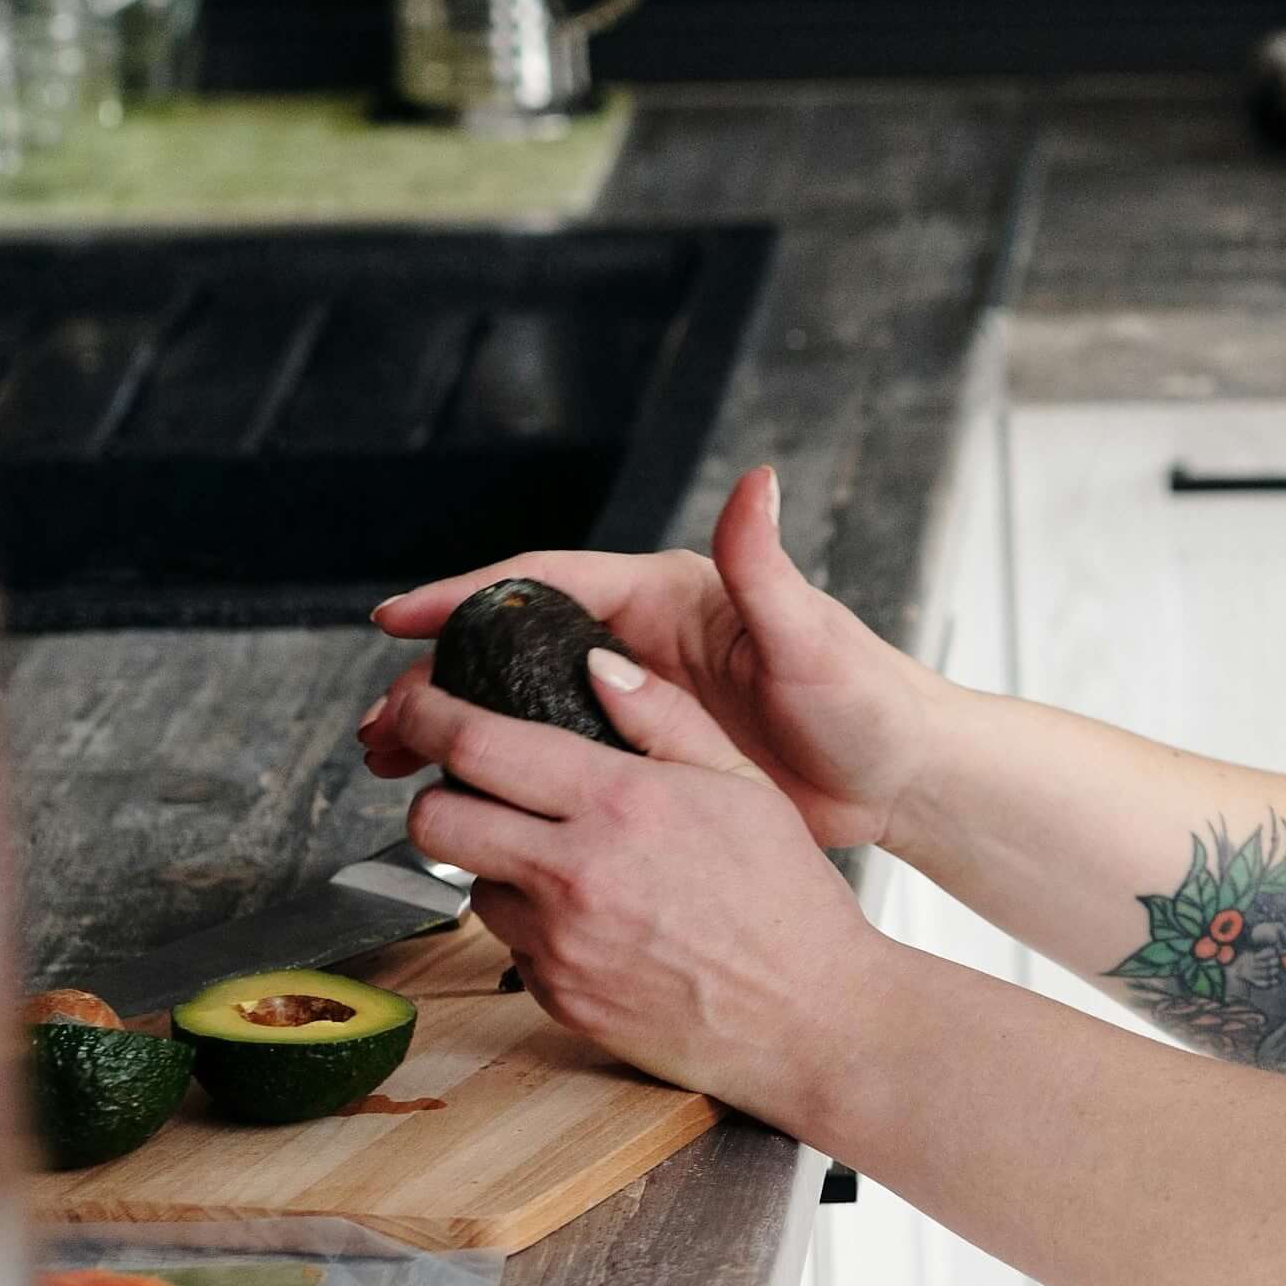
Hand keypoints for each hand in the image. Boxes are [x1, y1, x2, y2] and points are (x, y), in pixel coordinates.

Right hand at [359, 467, 943, 851]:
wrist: (904, 779)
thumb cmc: (870, 701)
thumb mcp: (810, 635)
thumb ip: (766, 566)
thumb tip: (757, 481)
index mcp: (668, 597)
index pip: (545, 584)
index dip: (465, 598)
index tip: (396, 618)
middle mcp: (645, 642)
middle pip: (514, 649)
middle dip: (440, 677)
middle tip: (381, 720)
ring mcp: (643, 702)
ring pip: (523, 708)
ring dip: (458, 729)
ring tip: (393, 761)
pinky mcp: (652, 757)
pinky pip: (559, 760)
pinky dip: (506, 775)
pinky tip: (467, 804)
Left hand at [380, 645, 898, 1126]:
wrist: (813, 1020)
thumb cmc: (791, 904)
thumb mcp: (747, 786)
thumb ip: (666, 717)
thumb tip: (598, 667)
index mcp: (620, 804)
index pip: (474, 743)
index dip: (427, 713)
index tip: (420, 705)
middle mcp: (575, 874)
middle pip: (434, 819)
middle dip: (437, 794)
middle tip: (472, 790)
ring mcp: (560, 944)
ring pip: (472, 886)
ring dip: (497, 867)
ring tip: (566, 868)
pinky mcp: (559, 998)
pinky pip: (514, 948)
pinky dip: (539, 929)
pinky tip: (602, 926)